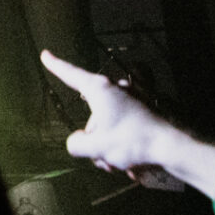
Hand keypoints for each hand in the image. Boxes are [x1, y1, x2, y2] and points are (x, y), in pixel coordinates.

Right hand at [40, 50, 184, 174]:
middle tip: (106, 156)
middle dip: (93, 141)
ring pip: (104, 127)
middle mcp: (114, 90)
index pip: (71, 75)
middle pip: (89, 118)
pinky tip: (128, 159)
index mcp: (100, 90)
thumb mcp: (95, 147)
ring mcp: (128, 100)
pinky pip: (118, 129)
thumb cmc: (132, 142)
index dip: (56, 66)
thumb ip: (76, 143)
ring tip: (119, 160)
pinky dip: (119, 145)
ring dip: (106, 147)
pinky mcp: (138, 112)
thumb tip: (76, 141)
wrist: (168, 147)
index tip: (46, 54)